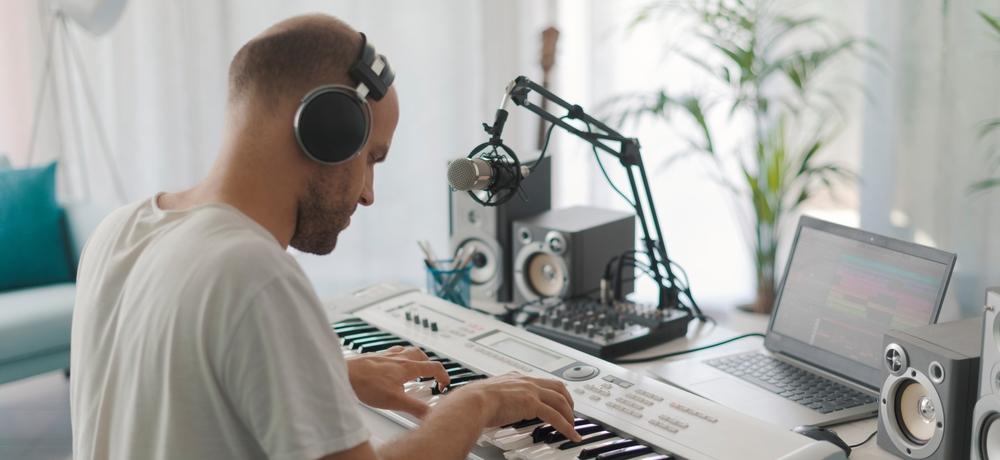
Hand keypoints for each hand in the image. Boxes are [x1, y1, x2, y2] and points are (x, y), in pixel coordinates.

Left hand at [345, 346, 449, 418]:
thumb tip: (430, 414)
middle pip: (421, 355)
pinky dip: (397, 358)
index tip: (443, 384)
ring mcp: (386, 356)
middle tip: (430, 375)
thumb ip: (415, 408)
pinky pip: (391, 353)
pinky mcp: (374, 357)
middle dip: (429, 365)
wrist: (345, 373)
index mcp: (408, 367)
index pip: (434, 367)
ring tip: (413, 369)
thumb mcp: (395, 401)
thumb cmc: (366, 383)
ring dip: (414, 359)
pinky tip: (390, 367)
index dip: (443, 375)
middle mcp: (399, 358)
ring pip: (407, 351)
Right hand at [445, 372, 581, 441]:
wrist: (473, 401)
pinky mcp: (532, 403)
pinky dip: (566, 426)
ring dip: (569, 414)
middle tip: (571, 413)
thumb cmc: (475, 402)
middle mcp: (526, 381)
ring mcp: (530, 391)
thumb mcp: (492, 395)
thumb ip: (501, 398)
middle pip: (558, 387)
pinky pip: (555, 416)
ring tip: (572, 426)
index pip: (542, 381)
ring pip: (560, 401)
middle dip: (568, 400)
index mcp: (516, 377)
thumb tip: (500, 408)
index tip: (558, 400)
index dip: (554, 391)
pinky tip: (571, 434)